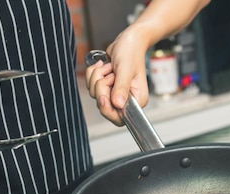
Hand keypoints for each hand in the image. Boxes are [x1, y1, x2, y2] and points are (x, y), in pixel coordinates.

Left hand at [84, 0, 209, 125]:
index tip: (103, 97)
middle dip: (101, 88)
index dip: (108, 110)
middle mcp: (127, 100)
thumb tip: (118, 104)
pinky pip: (92, 87)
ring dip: (97, 78)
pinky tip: (104, 66)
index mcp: (137, 100)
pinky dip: (94, 74)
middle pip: (105, 107)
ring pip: (96, 95)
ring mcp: (117, 94)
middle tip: (109, 75)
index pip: (121, 118)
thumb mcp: (126, 69)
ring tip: (109, 68)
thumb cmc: (131, 52)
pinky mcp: (108, 87)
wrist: (128, 41)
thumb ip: (122, 88)